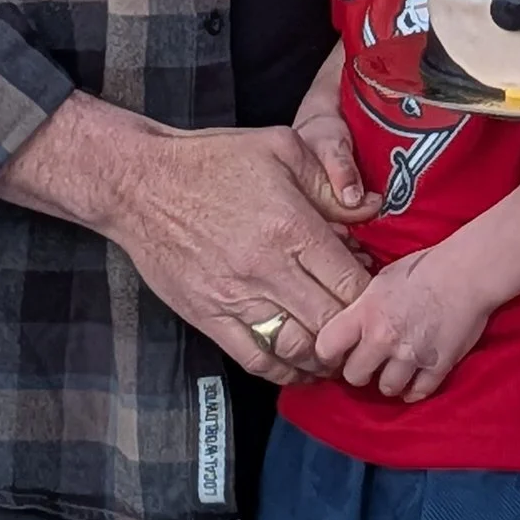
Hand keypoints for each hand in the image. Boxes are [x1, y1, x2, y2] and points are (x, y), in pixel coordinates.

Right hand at [0, 95, 372, 382]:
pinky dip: (284, 371)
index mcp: (291, 226)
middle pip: (330, 321)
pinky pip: (255, 359)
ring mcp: (236, 298)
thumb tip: (370, 208)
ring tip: (339, 352)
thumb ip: (330, 180)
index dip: (373, 297)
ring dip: (325, 358)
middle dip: (355, 331)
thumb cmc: (213, 160)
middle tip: (366, 331)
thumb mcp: (281, 147)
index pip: (350, 282)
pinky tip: (300, 366)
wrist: (141, 183)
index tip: (379, 296)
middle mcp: (267, 268)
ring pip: (297, 348)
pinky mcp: (208, 317)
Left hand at [309, 246, 493, 403]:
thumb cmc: (426, 268)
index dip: (328, 354)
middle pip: (354, 376)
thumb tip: (350, 326)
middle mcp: (383, 338)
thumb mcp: (382, 280)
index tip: (336, 355)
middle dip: (361, 371)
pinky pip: (418, 392)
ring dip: (390, 381)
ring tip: (397, 369)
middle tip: (370, 363)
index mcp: (366, 312)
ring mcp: (411, 355)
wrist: (468, 272)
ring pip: (387, 388)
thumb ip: (364, 307)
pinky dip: (415, 389)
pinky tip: (415, 378)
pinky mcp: (437, 366)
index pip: (326, 347)